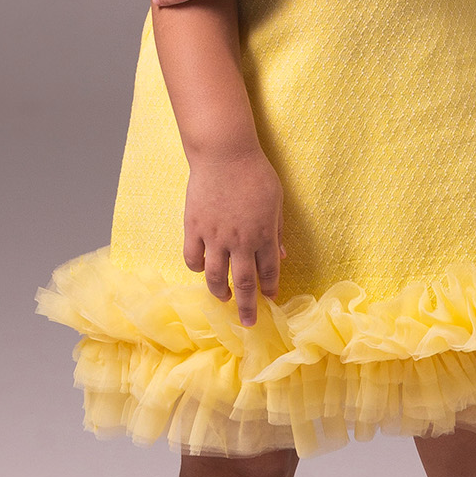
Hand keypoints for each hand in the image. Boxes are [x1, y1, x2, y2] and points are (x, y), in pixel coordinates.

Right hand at [183, 145, 284, 327]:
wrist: (224, 154)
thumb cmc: (255, 173)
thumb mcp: (276, 201)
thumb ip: (277, 230)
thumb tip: (282, 255)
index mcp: (264, 234)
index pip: (268, 271)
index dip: (269, 288)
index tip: (270, 298)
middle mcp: (240, 241)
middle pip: (244, 283)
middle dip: (248, 306)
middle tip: (248, 322)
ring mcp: (215, 237)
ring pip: (216, 277)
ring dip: (221, 292)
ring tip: (224, 299)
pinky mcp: (194, 228)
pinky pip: (193, 258)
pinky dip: (197, 268)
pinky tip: (202, 270)